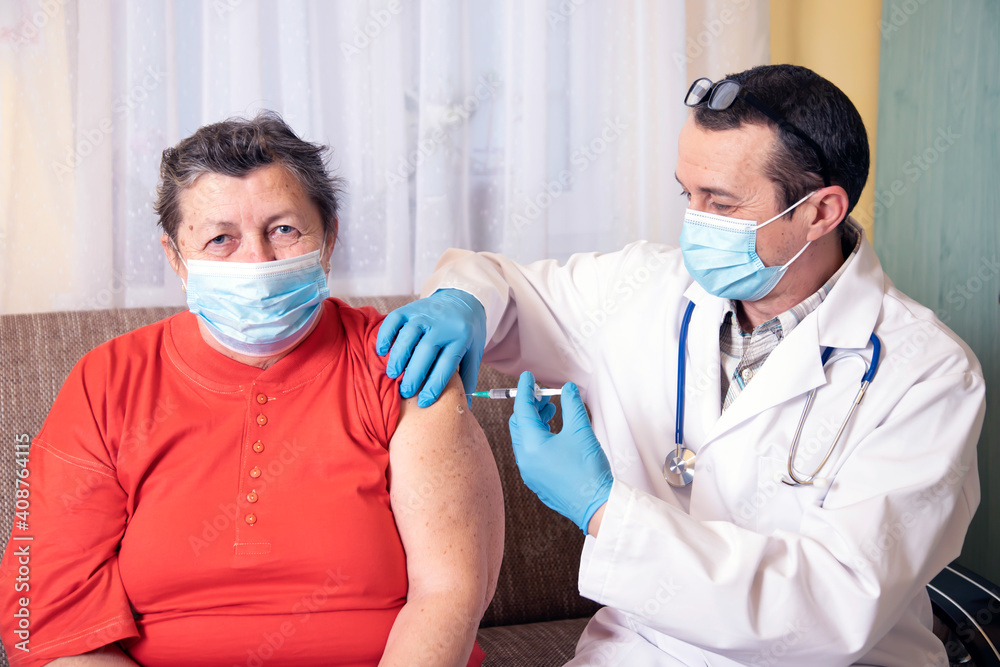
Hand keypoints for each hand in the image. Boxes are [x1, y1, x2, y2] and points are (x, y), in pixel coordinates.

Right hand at [376, 289, 486, 407]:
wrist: (463, 299)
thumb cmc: (466, 333)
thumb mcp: (474, 352)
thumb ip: (468, 378)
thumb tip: (465, 408)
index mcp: (460, 338)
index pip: (446, 365)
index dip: (434, 386)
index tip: (424, 402)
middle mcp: (442, 325)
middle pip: (425, 351)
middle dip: (413, 375)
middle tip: (405, 392)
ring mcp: (425, 314)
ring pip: (408, 335)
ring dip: (398, 357)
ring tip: (393, 374)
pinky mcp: (410, 308)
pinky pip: (393, 320)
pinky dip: (385, 335)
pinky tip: (382, 351)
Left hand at [509, 371, 612, 532]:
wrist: (597, 506)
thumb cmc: (588, 471)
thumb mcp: (581, 431)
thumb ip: (572, 405)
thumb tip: (567, 389)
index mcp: (531, 446)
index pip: (522, 410)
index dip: (526, 390)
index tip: (528, 377)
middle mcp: (525, 460)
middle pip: (518, 425)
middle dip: (529, 407)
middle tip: (543, 396)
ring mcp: (529, 472)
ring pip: (523, 440)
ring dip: (534, 423)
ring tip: (551, 412)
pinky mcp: (537, 481)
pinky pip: (529, 453)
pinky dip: (537, 438)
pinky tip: (553, 434)